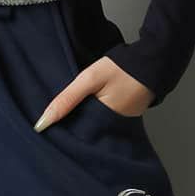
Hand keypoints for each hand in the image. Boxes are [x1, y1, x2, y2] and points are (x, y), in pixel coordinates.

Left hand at [33, 58, 154, 129]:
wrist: (152, 61)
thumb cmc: (121, 69)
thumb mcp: (89, 79)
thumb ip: (66, 99)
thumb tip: (42, 123)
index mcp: (103, 124)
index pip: (76, 134)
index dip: (62, 130)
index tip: (46, 128)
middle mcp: (113, 129)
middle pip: (85, 131)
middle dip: (71, 126)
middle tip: (54, 121)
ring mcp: (121, 124)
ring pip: (95, 125)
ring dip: (84, 120)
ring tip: (68, 114)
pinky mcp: (126, 116)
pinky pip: (105, 119)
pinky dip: (96, 114)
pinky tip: (88, 107)